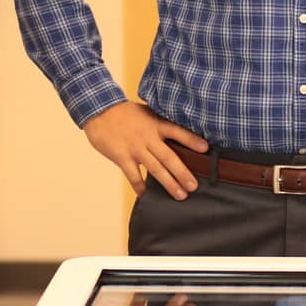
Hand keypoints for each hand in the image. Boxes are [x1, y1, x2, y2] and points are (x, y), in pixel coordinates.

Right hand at [85, 101, 207, 199]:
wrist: (99, 110)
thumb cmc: (124, 112)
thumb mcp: (146, 112)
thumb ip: (160, 123)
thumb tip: (177, 134)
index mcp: (155, 124)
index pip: (177, 132)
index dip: (192, 140)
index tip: (205, 149)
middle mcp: (148, 137)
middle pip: (169, 157)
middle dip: (183, 173)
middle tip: (194, 187)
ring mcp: (135, 148)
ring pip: (155, 169)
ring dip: (169, 183)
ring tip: (180, 195)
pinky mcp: (121, 156)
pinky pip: (133, 175)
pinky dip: (139, 186)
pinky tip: (146, 195)